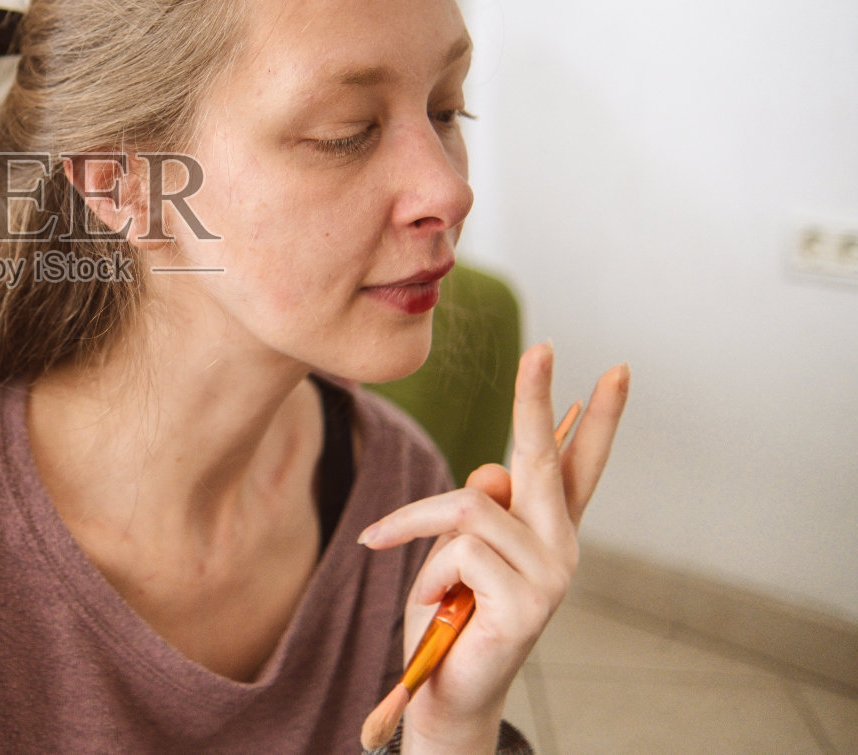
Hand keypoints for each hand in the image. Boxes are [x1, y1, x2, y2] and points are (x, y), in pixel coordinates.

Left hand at [358, 343, 629, 751]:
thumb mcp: (457, 550)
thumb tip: (493, 474)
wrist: (448, 692)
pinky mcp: (528, 601)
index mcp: (547, 530)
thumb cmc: (452, 616)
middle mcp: (559, 546)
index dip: (598, 418)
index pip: (579, 464)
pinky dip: (430, 571)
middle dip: (535, 398)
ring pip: (470, 505)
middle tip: (541, 348)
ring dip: (424, 532)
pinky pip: (459, 550)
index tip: (615, 369)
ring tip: (431, 582)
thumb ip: (478, 508)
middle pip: (542, 457)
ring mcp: (550, 574)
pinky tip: (442, 605)